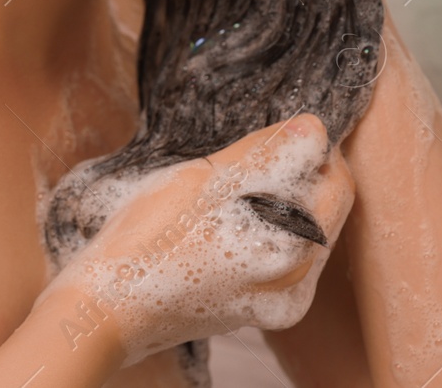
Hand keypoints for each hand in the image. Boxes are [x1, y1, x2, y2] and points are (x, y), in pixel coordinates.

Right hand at [37, 113, 355, 366]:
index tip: (284, 128)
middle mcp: (295, 288)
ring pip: (299, 236)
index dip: (316, 148)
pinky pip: (277, 259)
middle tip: (250, 153)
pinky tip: (220, 218)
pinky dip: (261, 230)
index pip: (337, 186)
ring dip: (279, 203)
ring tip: (228, 186)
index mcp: (292, 254)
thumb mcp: (202, 181)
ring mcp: (274, 305)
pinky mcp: (252, 312)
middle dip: (296, 177)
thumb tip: (312, 129)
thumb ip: (264, 155)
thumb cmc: (144, 244)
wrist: (104, 311)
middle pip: (322, 214)